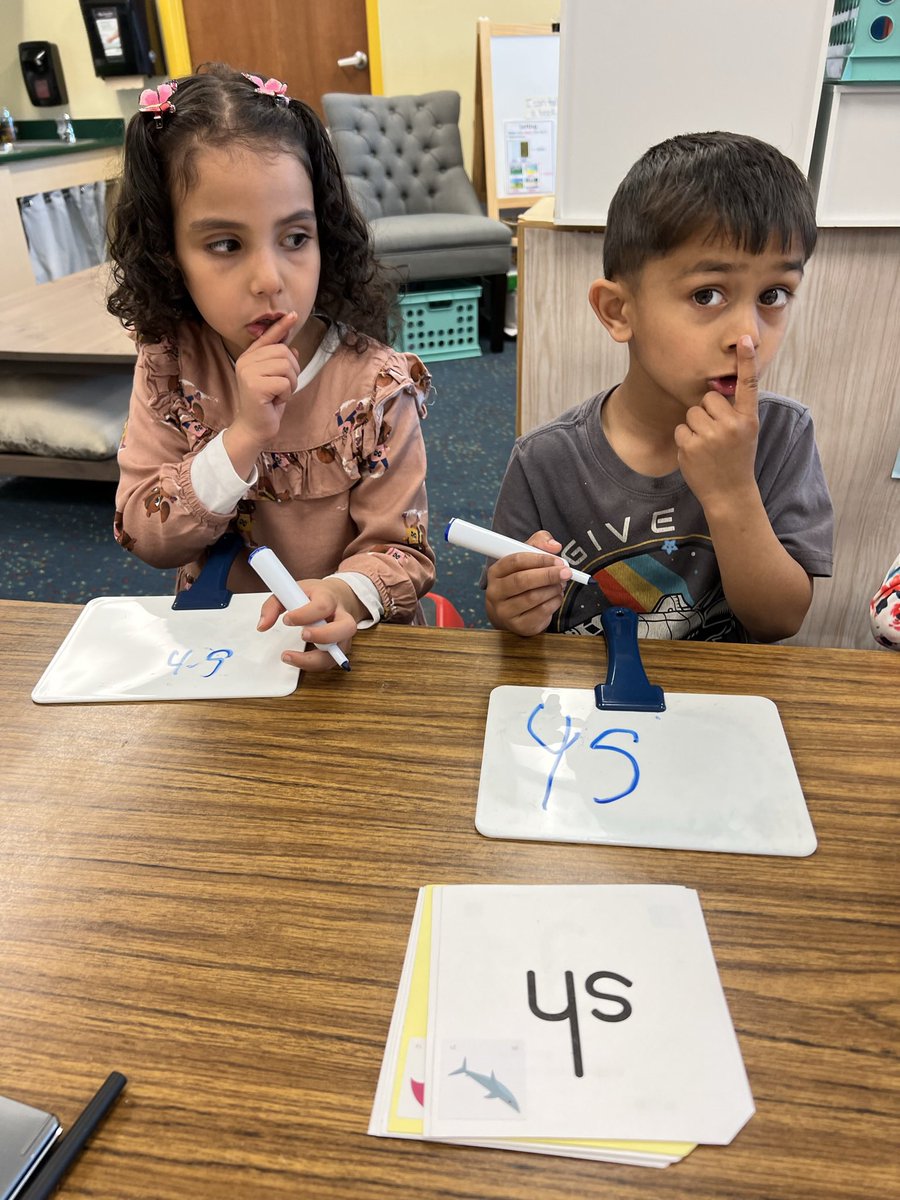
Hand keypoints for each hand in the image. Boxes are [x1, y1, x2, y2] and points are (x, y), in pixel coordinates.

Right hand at [225, 313, 300, 466]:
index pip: (268, 337)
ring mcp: (248, 372)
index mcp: (249, 357)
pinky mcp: (255, 386)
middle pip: (284, 352)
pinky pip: (285, 382)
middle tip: (282, 387)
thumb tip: (293, 348)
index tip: (294, 315)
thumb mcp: (276, 379)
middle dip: (292, 372)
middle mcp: (246, 361)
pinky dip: (286, 394)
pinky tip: (275, 401)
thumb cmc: (266, 403)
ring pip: (287, 366)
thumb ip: (280, 362)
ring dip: (290, 384)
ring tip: (278, 394)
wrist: (255, 428)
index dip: (282, 326)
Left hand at [257, 577, 357, 671]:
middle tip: (303, 635)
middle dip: (323, 635)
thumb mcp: (293, 591)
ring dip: (314, 658)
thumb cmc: (314, 596)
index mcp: (329, 599)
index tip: (287, 619)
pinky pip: (329, 661)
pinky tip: (296, 660)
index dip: (304, 614)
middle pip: (345, 628)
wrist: (338, 598)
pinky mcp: (339, 649)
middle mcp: (342, 617)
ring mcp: (343, 636)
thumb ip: (273, 606)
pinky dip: (312, 664)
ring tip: (289, 656)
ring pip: (338, 651)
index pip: (323, 606)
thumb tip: (262, 626)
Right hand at [484, 531, 571, 635]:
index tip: (558, 560)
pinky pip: (541, 612)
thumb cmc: (520, 581)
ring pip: (533, 597)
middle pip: (522, 581)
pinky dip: (555, 602)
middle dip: (548, 575)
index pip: (515, 561)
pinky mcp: (518, 626)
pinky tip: (556, 596)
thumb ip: (539, 544)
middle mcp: (495, 592)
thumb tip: (554, 546)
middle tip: (566, 572)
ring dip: (553, 589)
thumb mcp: (526, 559)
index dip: (539, 559)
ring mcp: (504, 611)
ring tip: (561, 584)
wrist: (510, 614)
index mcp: (495, 572)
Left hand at [674, 334, 760, 510]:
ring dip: (695, 426)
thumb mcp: (746, 432)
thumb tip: (715, 388)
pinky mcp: (691, 446)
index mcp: (748, 418)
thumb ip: (735, 411)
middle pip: (708, 398)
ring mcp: (710, 436)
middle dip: (708, 412)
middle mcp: (731, 424)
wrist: (729, 492)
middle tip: (716, 434)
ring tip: (707, 445)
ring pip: (692, 412)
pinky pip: (681, 428)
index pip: (748, 384)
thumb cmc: (736, 458)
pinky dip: (685, 440)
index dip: (747, 360)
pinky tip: (697, 454)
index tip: (745, 339)